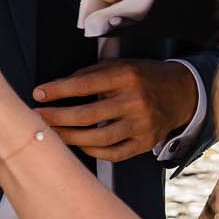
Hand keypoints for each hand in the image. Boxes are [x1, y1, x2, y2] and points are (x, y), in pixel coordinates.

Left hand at [33, 59, 199, 162]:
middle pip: (87, 114)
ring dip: (69, 137)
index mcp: (126, 76)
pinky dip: (92, 151)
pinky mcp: (145, 142)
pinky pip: (113, 153)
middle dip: (56, 117)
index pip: (85, 84)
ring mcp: (141, 125)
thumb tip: (57, 87)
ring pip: (98, 138)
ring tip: (51, 134)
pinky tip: (78, 144)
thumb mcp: (120, 65)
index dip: (58, 90)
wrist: (182, 93)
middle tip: (36, 118)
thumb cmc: (143, 77)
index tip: (38, 94)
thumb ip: (91, 74)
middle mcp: (134, 101)